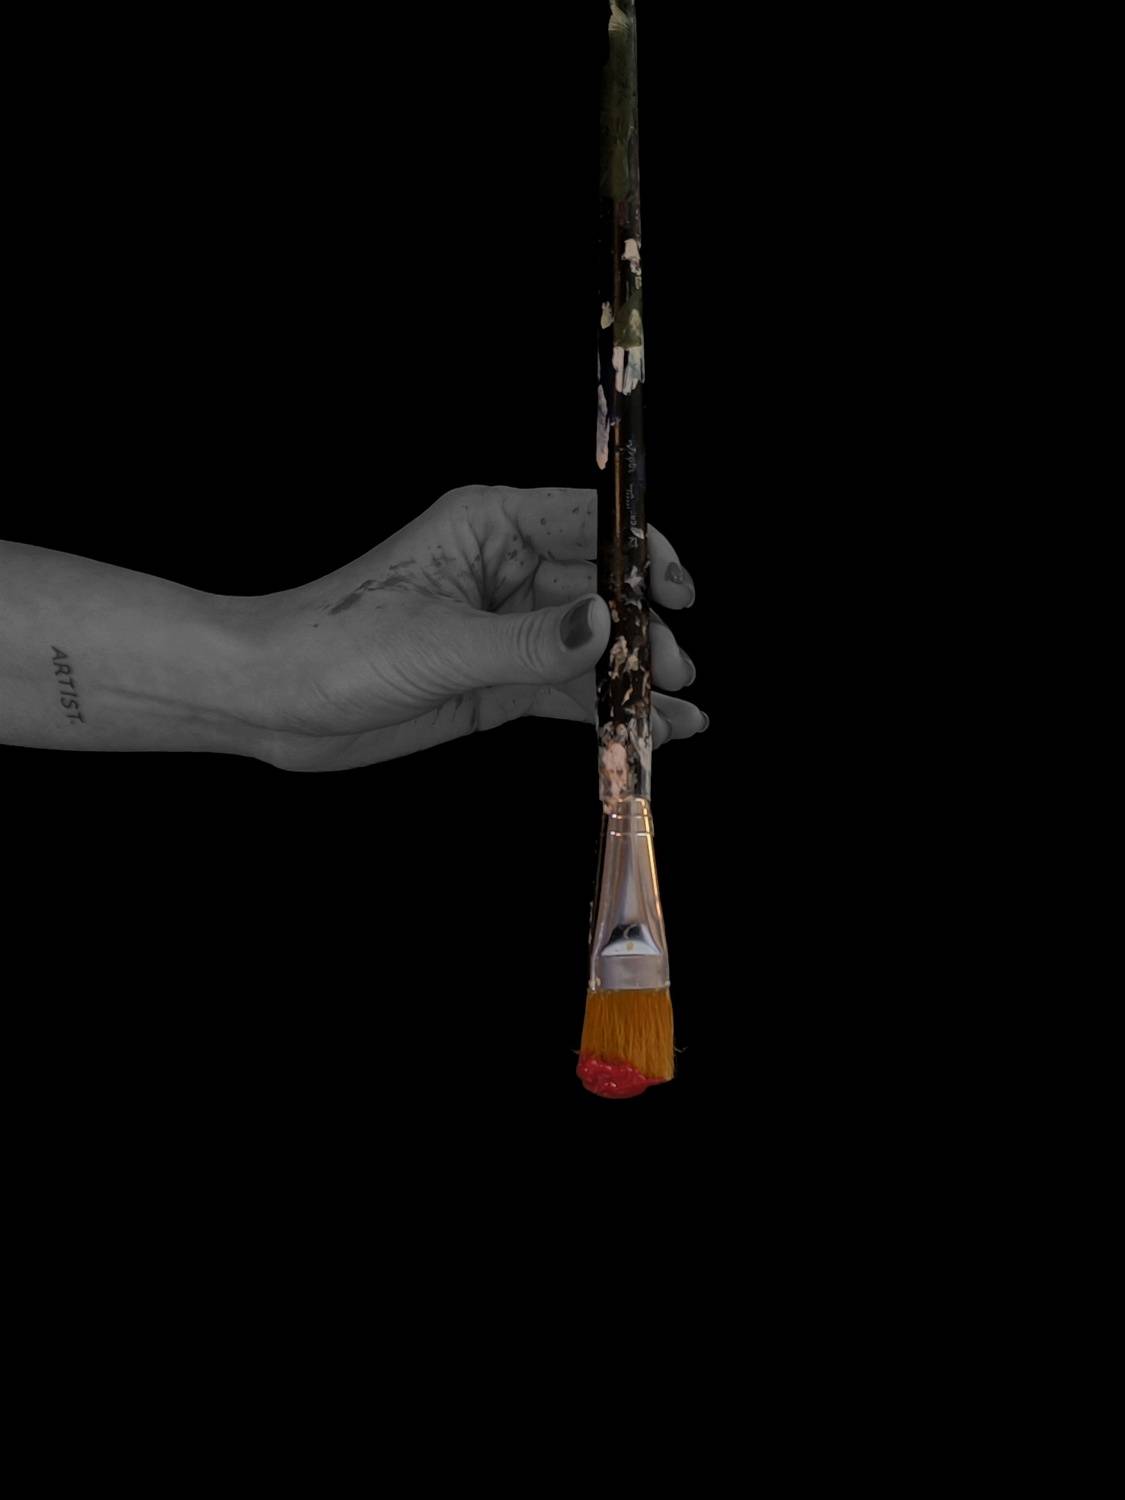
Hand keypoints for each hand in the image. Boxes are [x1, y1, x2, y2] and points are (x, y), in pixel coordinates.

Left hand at [246, 485, 705, 771]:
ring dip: (632, 678)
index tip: (679, 592)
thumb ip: (529, 641)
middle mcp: (503, 570)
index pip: (586, 523)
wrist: (272, 702)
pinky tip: (644, 730)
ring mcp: (502, 628)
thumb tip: (606, 627)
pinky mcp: (494, 680)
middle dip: (644, 632)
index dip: (641, 554)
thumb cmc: (334, 646)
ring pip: (587, 648)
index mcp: (488, 526)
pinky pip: (563, 690)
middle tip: (674, 672)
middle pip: (598, 591)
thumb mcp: (441, 644)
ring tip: (677, 714)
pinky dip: (602, 710)